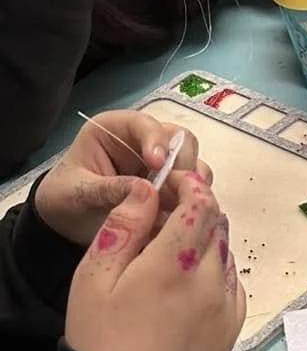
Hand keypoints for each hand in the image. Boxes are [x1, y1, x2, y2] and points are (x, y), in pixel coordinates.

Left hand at [36, 112, 208, 247]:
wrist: (66, 226)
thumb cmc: (65, 199)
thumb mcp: (78, 193)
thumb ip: (109, 189)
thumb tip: (146, 191)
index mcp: (114, 131)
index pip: (144, 124)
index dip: (156, 140)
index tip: (157, 164)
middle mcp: (145, 145)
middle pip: (182, 141)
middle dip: (183, 166)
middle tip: (177, 191)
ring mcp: (164, 169)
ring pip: (195, 167)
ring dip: (192, 187)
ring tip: (179, 209)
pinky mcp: (174, 191)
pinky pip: (196, 192)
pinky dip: (195, 204)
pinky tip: (182, 218)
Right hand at [66, 174, 244, 350]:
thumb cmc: (103, 340)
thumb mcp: (95, 278)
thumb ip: (125, 227)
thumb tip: (148, 189)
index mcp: (174, 265)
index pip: (201, 204)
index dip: (189, 185)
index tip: (171, 182)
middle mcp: (211, 281)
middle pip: (218, 225)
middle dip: (197, 209)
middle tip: (165, 214)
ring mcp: (228, 304)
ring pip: (226, 251)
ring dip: (206, 239)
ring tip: (170, 252)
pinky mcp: (235, 323)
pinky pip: (231, 280)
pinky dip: (214, 269)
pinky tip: (185, 282)